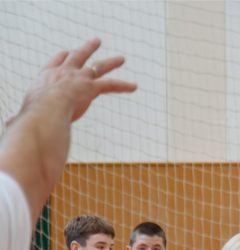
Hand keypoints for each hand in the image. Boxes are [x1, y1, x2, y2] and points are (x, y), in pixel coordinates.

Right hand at [21, 39, 136, 123]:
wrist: (45, 111)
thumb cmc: (32, 115)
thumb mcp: (25, 113)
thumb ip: (22, 118)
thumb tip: (11, 124)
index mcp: (45, 77)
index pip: (55, 62)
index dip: (61, 57)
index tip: (65, 51)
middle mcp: (63, 73)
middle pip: (77, 56)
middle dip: (87, 49)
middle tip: (96, 41)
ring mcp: (78, 78)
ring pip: (98, 66)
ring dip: (111, 62)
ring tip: (121, 58)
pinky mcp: (91, 87)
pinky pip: (111, 85)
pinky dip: (123, 85)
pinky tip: (134, 86)